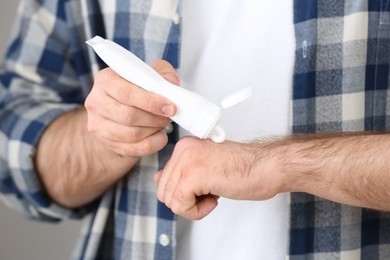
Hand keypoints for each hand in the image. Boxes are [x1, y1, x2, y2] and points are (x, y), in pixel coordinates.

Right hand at [85, 60, 178, 157]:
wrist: (123, 109)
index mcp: (105, 80)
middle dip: (155, 117)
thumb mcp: (150, 73)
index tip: (170, 106)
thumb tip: (171, 83)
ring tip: (163, 123)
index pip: (126, 93)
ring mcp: (99, 125)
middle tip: (169, 115)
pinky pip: (134, 149)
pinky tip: (159, 135)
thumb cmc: (138, 88)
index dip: (150, 102)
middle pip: (128, 115)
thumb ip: (163, 73)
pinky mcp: (107, 143)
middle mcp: (96, 102)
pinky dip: (153, 143)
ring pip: (131, 134)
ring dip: (154, 130)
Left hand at [154, 137, 282, 219]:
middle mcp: (183, 150)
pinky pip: (180, 206)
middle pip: (164, 191)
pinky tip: (215, 198)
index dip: (184, 192)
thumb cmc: (244, 168)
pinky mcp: (193, 176)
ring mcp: (187, 161)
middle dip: (186, 200)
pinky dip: (197, 211)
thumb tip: (158, 180)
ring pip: (170, 200)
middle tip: (209, 193)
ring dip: (193, 207)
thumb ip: (180, 173)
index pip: (164, 179)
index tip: (204, 187)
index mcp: (185, 147)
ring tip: (213, 195)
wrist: (266, 167)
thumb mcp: (205, 168)